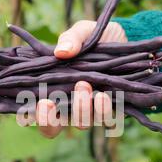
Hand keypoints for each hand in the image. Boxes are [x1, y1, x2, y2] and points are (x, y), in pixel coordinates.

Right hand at [36, 20, 126, 137]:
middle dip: (49, 120)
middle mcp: (68, 106)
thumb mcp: (82, 32)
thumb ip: (71, 38)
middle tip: (50, 102)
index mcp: (53, 90)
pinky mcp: (112, 111)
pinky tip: (103, 95)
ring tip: (84, 85)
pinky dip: (103, 109)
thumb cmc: (96, 40)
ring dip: (80, 108)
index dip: (33, 116)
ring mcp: (90, 111)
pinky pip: (105, 119)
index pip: (36, 112)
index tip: (36, 102)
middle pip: (52, 128)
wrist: (128, 40)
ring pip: (80, 124)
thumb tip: (61, 51)